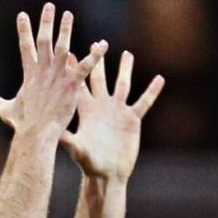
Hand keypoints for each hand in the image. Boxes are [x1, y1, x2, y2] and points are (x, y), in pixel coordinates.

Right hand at [0, 3, 108, 138]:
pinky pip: (85, 66)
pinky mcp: (71, 85)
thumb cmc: (22, 125)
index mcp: (29, 74)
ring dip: (66, 30)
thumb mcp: (6, 110)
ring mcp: (57, 76)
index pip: (25, 46)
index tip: (23, 15)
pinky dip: (95, 55)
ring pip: (63, 47)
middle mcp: (43, 70)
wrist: (35, 134)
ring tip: (68, 15)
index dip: (24, 30)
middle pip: (44, 40)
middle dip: (46, 22)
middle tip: (49, 6)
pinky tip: (103, 44)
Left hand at [61, 51, 164, 180]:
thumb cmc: (89, 164)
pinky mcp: (132, 120)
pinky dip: (152, 91)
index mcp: (87, 112)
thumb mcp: (78, 150)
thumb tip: (57, 134)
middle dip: (99, 62)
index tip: (70, 52)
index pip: (79, 86)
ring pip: (122, 85)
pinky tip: (160, 79)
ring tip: (127, 54)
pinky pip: (144, 102)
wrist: (107, 174)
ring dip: (125, 70)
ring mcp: (117, 112)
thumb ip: (69, 141)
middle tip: (97, 43)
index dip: (76, 70)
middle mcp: (102, 108)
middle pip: (100, 79)